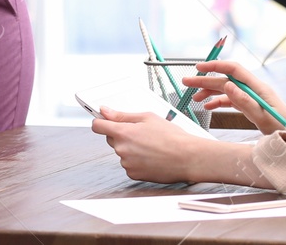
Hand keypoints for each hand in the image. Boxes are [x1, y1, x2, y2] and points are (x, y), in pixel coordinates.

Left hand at [91, 107, 229, 183]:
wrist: (187, 158)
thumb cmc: (171, 137)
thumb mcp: (147, 117)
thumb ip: (122, 115)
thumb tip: (105, 111)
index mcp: (123, 132)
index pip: (97, 126)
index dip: (100, 121)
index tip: (103, 120)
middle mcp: (122, 149)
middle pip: (111, 139)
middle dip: (121, 135)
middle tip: (140, 133)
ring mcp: (127, 163)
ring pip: (122, 152)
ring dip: (130, 148)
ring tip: (150, 146)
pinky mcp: (134, 174)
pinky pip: (129, 164)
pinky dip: (136, 161)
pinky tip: (150, 156)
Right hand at [180, 59, 285, 135]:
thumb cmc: (282, 128)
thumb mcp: (262, 116)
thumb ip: (244, 101)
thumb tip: (227, 85)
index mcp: (257, 87)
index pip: (232, 69)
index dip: (215, 66)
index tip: (199, 67)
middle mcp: (253, 89)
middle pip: (225, 79)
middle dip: (205, 80)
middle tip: (187, 82)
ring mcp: (251, 97)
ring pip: (225, 89)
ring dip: (209, 91)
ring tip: (194, 97)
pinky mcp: (250, 106)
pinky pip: (230, 100)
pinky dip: (217, 102)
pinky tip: (208, 106)